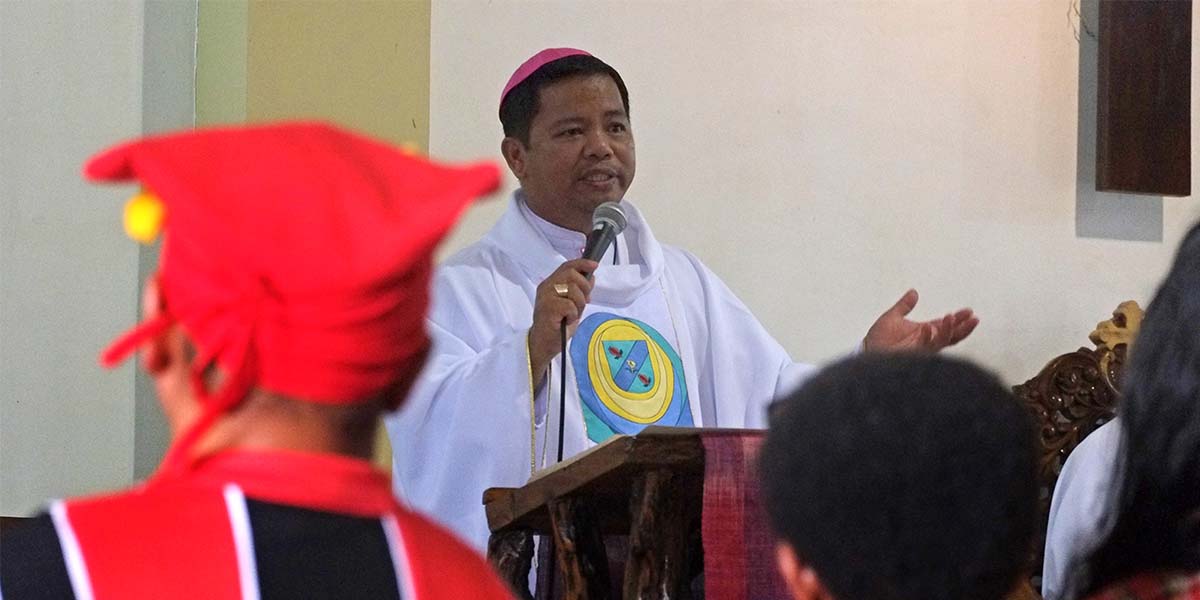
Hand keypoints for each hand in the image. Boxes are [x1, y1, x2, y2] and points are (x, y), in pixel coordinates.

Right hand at [529, 258, 597, 383]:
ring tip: (573, 314)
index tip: (595, 265)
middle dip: (584, 286)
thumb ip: (579, 290)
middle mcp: (546, 287)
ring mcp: (545, 297)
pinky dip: (573, 314)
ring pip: (572, 288)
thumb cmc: (557, 325)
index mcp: (550, 284)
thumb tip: (591, 277)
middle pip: (571, 274)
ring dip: (579, 303)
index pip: (567, 266)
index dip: (582, 264)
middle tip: (585, 300)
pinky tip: (567, 320)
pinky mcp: (548, 308)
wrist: (544, 343)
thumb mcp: (573, 304)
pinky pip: (569, 305)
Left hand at [863, 289, 978, 352]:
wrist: (867, 350)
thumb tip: (914, 292)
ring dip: (948, 330)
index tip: (969, 311)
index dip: (957, 318)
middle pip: (951, 336)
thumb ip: (904, 305)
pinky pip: (925, 347)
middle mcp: (926, 341)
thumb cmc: (879, 338)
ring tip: (951, 318)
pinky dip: (928, 337)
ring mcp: (921, 349)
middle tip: (973, 318)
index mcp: (924, 332)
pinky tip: (928, 327)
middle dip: (963, 328)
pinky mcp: (914, 356)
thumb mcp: (892, 317)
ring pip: (941, 342)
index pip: (945, 325)